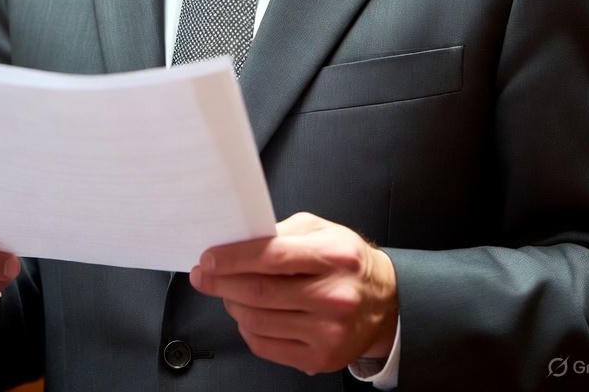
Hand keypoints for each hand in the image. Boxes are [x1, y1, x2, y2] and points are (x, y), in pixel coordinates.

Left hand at [189, 211, 397, 375]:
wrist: (384, 302)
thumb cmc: (347, 261)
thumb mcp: (321, 230)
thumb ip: (282, 233)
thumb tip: (238, 242)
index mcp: (334, 255)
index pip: (272, 256)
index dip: (233, 258)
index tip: (209, 258)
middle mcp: (334, 295)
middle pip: (259, 291)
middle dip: (222, 282)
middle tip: (204, 275)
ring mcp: (328, 331)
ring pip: (258, 320)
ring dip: (232, 304)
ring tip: (228, 291)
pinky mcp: (321, 358)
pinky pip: (266, 345)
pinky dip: (248, 328)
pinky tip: (248, 313)